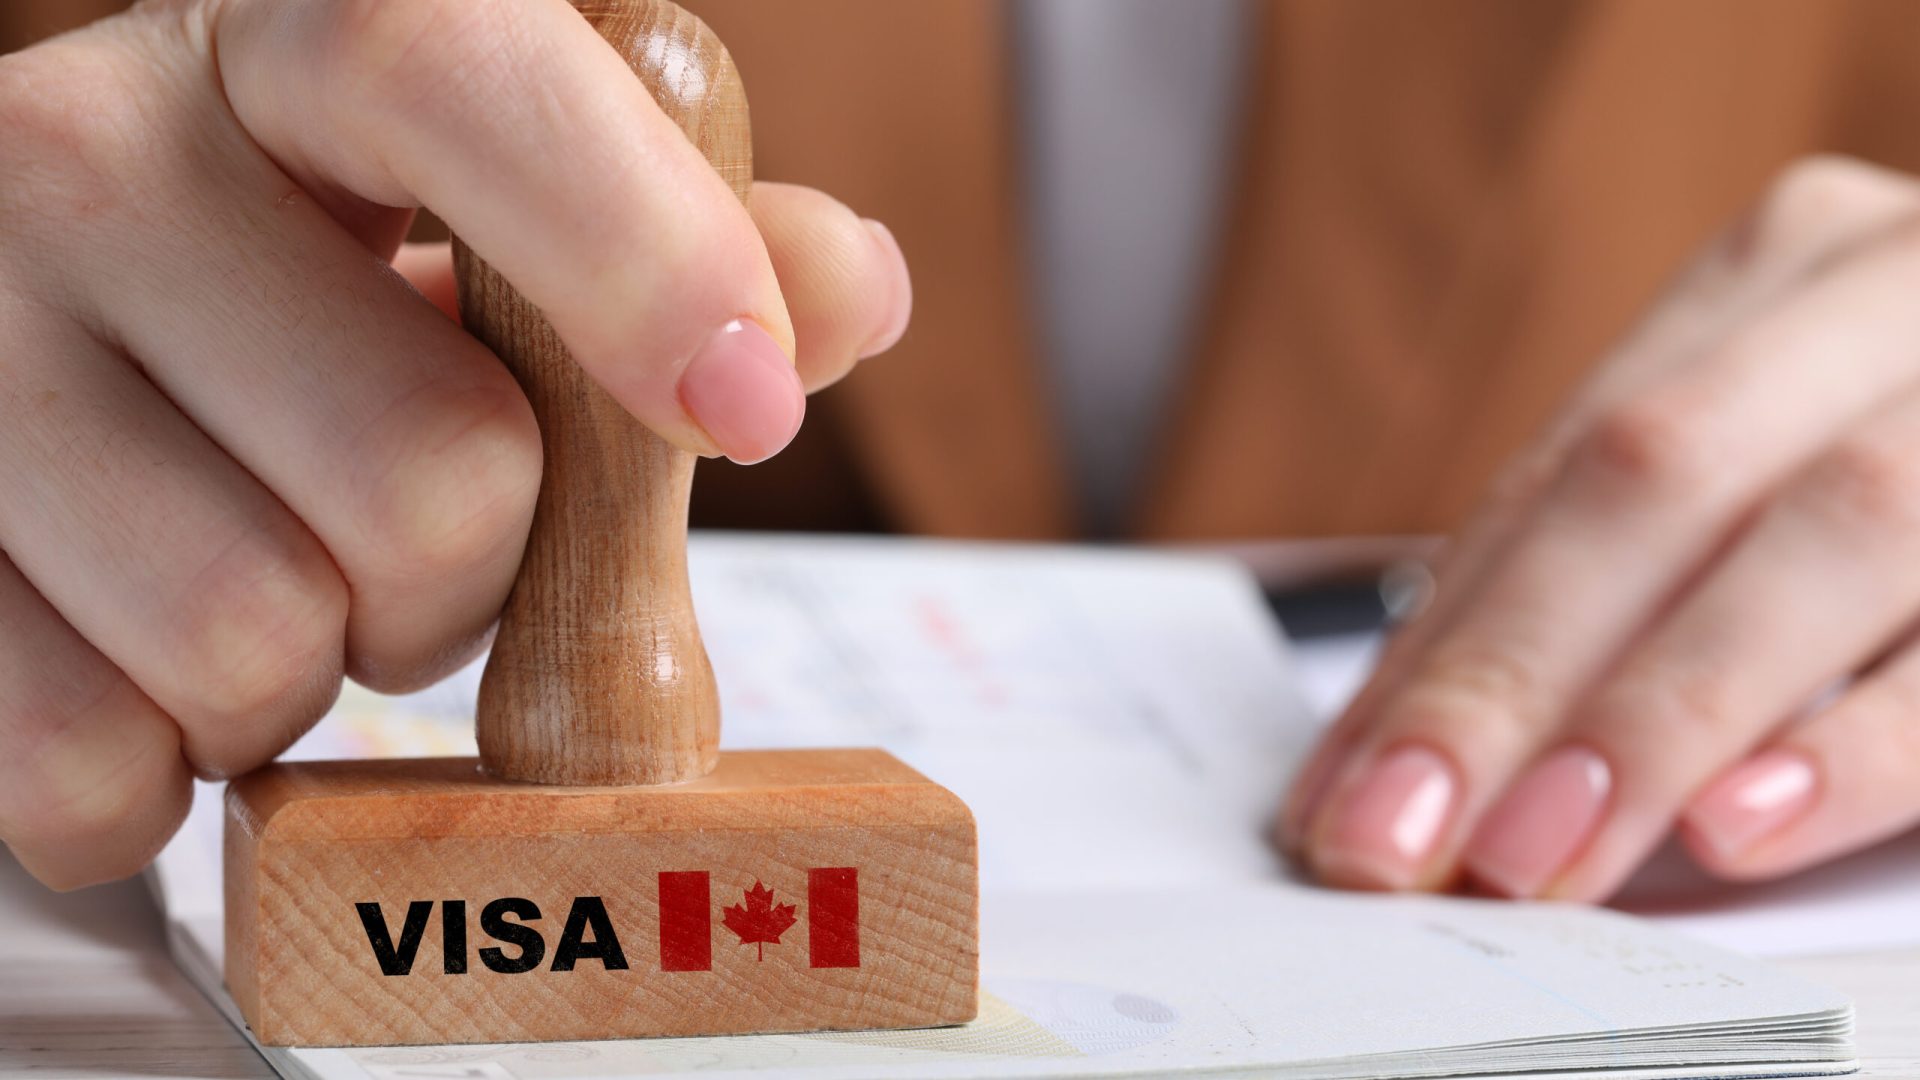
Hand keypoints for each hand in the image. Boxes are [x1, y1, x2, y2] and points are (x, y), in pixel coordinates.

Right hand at [0, 0, 910, 888]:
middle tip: (410, 522)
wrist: (48, 328)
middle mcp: (85, 152)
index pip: (454, 75)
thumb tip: (845, 292)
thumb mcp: (498, 215)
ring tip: (274, 565)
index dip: (634, 249)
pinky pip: (86, 765)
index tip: (747, 405)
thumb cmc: (314, 278)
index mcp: (287, 52)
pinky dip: (165, 770)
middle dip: (474, 569)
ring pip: (258, 641)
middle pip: (432, 472)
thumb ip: (690, 244)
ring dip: (323, 670)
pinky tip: (152, 656)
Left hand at [1282, 156, 1919, 900]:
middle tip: (1399, 841)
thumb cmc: (1916, 458)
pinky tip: (1745, 820)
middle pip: (1659, 479)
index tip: (1344, 792)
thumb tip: (1424, 747)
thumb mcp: (1770, 467)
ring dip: (1662, 712)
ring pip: (1828, 530)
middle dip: (1511, 676)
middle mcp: (1896, 290)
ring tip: (1541, 852)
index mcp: (1783, 278)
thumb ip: (1633, 572)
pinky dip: (1866, 737)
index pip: (1565, 471)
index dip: (1447, 639)